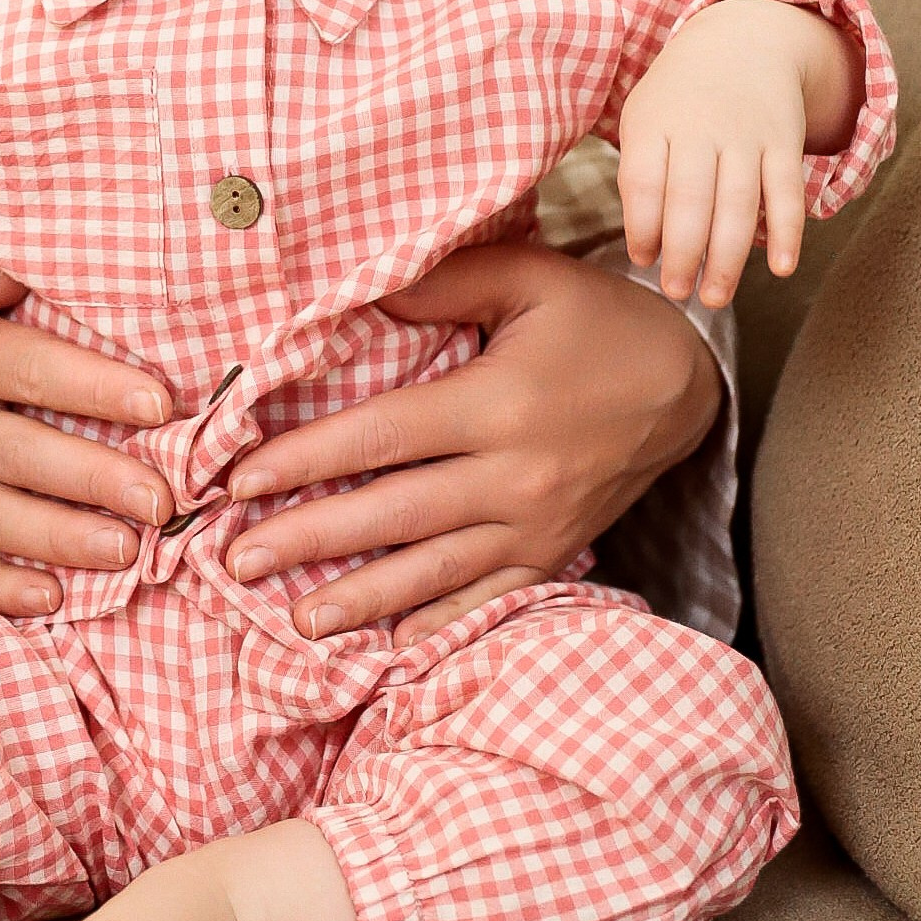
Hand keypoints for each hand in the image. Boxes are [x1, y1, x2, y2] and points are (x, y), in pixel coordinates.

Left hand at [221, 240, 720, 645]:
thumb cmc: (595, 320)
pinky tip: (382, 644)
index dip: (306, 460)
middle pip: (392, 516)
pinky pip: (485, 598)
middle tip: (233, 562)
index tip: (240, 479)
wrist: (687, 385)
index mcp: (496, 403)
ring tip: (292, 619)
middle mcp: (513, 476)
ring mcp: (536, 527)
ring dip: (357, 599)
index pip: (381, 438)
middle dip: (307, 540)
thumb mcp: (529, 276)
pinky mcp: (553, 555)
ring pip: (432, 572)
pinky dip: (432, 622)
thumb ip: (441, 281)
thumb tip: (354, 289)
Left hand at [617, 0, 858, 307]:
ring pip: (738, 202)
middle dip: (682, 251)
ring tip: (715, 298)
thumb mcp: (644, 118)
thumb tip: (645, 247)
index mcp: (655, 122)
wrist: (744, 41)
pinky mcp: (784, 142)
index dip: (642, 225)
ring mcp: (746, 135)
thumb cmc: (680, 98)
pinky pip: (787, 190)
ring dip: (727, 256)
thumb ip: (640, 175)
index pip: (645, 180)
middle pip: (690, 197)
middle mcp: (701, 128)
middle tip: (676, 293)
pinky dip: (788, 231)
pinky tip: (781, 268)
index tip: (643, 260)